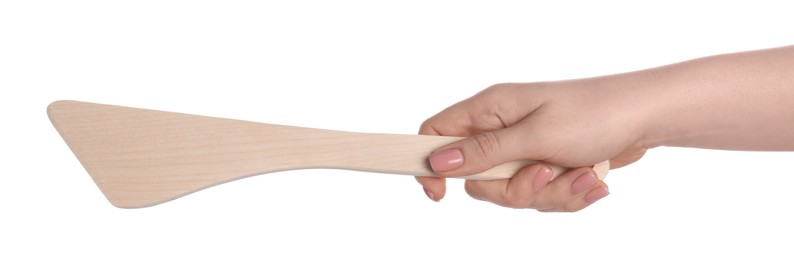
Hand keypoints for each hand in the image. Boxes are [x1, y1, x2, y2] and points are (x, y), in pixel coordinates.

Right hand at [417, 80, 650, 210]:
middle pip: (478, 179)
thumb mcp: (535, 135)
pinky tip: (592, 178)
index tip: (440, 194)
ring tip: (582, 173)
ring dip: (550, 194)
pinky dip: (567, 194)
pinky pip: (541, 198)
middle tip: (544, 175)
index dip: (431, 164)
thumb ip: (484, 152)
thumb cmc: (595, 114)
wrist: (647, 118)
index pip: (437, 133)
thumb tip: (438, 160)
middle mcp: (503, 129)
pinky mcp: (547, 167)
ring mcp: (525, 150)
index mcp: (491, 110)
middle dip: (515, 190)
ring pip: (513, 194)